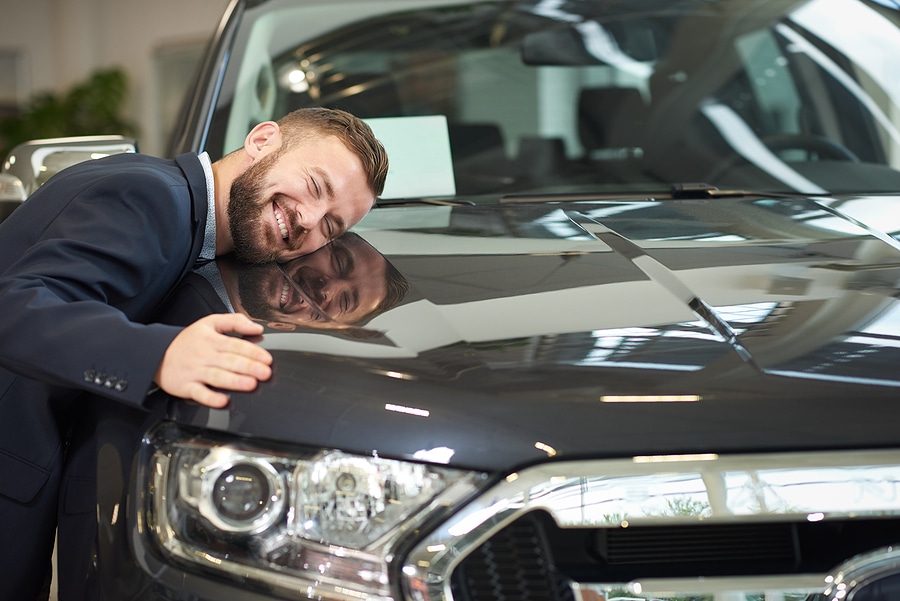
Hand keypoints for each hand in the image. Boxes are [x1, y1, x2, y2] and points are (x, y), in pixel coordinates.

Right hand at [154, 313, 272, 406]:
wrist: (157, 353)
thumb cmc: (187, 341)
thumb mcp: (209, 323)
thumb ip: (234, 321)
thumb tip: (257, 327)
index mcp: (212, 340)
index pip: (235, 345)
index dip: (253, 352)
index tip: (267, 359)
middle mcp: (204, 355)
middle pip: (229, 361)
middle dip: (249, 367)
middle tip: (265, 372)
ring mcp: (195, 372)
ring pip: (217, 377)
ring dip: (234, 381)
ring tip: (250, 384)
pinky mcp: (186, 386)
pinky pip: (199, 393)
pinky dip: (210, 398)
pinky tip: (222, 400)